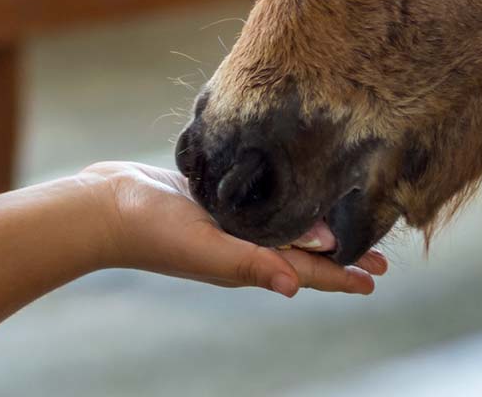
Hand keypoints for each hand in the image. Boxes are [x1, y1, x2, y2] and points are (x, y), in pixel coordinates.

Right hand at [78, 162, 385, 297]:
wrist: (104, 206)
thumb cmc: (153, 231)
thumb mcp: (205, 247)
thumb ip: (250, 264)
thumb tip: (297, 287)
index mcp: (244, 262)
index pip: (305, 272)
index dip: (341, 275)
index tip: (377, 278)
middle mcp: (239, 245)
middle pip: (300, 252)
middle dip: (338, 255)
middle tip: (377, 255)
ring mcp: (224, 223)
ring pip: (281, 227)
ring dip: (313, 228)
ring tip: (340, 226)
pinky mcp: (208, 200)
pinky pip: (255, 205)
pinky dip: (280, 203)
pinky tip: (289, 193)